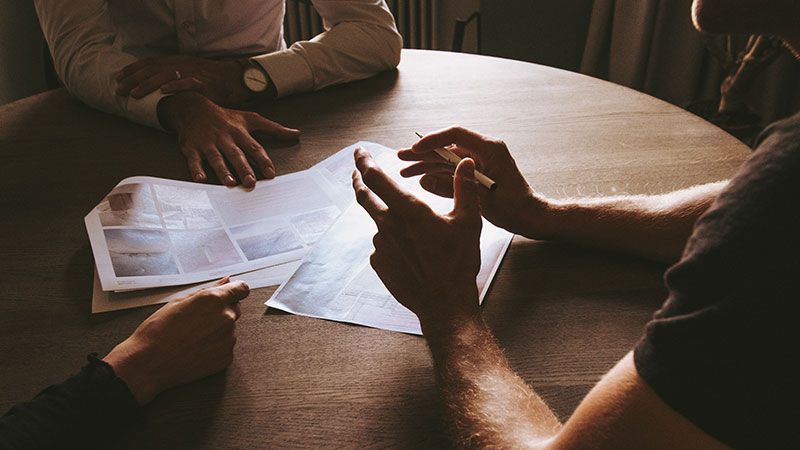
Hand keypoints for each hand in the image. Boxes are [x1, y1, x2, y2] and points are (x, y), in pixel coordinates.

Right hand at [103, 277, 249, 404]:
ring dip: (217, 330)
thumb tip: (225, 281)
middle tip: (199, 319)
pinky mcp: (226, 357)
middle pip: (235, 308)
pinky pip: (225, 346)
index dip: (235, 290)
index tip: (231, 293)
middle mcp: (226, 318)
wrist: (149, 364)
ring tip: (192, 337)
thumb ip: (207, 290)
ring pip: (229, 329)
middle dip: (222, 310)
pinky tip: (196, 349)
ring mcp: (228, 339)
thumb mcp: (179, 302)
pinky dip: (215, 346)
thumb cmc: (158, 331)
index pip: (241, 289)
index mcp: (214, 300)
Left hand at [115, 55, 249, 104]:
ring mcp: (192, 73)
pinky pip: (188, 83)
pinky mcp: (204, 83)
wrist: (234, 79)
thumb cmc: (210, 79)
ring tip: (135, 93)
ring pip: (165, 75)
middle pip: (152, 69)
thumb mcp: (187, 72)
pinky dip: (175, 85)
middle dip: (133, 79)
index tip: (117, 77)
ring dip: (148, 84)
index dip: (132, 69)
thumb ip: (171, 77)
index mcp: (176, 61)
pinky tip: (163, 91)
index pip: (149, 63)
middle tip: (119, 89)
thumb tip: (151, 86)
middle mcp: (181, 64)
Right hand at [158, 92, 299, 187]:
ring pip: (216, 158)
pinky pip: (193, 159)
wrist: (193, 107)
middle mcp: (225, 138)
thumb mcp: (250, 119)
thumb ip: (274, 128)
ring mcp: (207, 143)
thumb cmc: (226, 117)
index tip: (271, 174)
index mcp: (239, 132)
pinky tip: (200, 179)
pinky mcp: (191, 147)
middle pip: (236, 154)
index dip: (263, 161)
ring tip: (230, 183)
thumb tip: (297, 133)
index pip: (254, 148)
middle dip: (243, 168)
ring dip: (222, 170)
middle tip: (251, 182)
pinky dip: (196, 169)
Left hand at [352, 147, 482, 332]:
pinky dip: (393, 242)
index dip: (364, 162)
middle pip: (364, 196)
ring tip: (416, 235)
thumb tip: (465, 162)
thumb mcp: (468, 222)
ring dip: (389, 219)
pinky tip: (412, 254)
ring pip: (380, 223)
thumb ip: (465, 188)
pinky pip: (383, 245)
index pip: (376, 178)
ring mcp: (381, 246)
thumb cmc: (458, 263)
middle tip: (357, 171)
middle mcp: (388, 225)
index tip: (358, 152)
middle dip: (358, 180)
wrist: (445, 304)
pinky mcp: (379, 264)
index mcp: (408, 210)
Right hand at [400, 126, 547, 236]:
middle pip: (448, 147)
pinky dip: (437, 174)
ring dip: (427, 165)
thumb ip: (452, 187)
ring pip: (447, 159)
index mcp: (490, 149)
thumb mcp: (481, 198)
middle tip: (401, 157)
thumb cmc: (515, 207)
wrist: (530, 217)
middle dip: (424, 153)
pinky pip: (453, 171)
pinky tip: (421, 179)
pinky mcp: (476, 173)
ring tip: (405, 171)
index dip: (433, 140)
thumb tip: (425, 179)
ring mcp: (479, 162)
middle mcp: (483, 151)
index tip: (415, 149)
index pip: (456, 135)